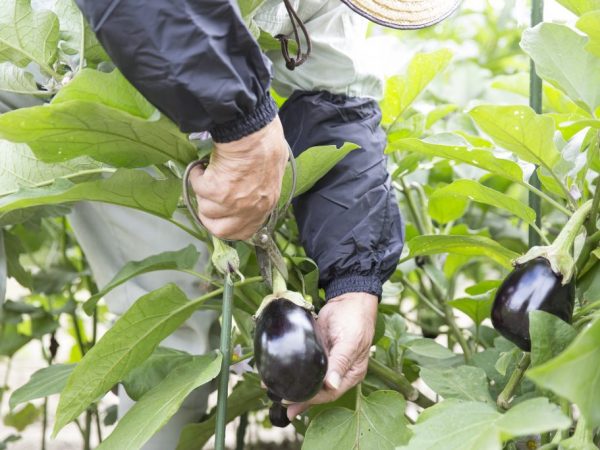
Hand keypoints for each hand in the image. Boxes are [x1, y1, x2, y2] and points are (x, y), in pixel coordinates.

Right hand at [190, 117, 288, 239]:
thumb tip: (249, 190)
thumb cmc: (267, 145)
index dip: (229, 226)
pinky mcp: (216, 191)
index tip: (221, 217)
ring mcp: (232, 203)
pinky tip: (202, 167)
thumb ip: (260, 189)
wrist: (254, 133)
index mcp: (265, 205)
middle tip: (208, 198)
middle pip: (220, 230)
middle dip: (210, 216)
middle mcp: (248, 209)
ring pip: (205, 209)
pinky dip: (196, 176)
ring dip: (203, 192)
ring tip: (208, 174)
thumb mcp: (271, 173)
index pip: (244, 232)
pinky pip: (197, 188)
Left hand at [285, 292, 377, 420]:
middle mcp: (338, 371)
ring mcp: (327, 360)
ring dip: (294, 385)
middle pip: (318, 390)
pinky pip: (305, 364)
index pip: (330, 393)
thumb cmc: (355, 319)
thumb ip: (340, 363)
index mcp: (350, 374)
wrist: (348, 297)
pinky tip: (280, 372)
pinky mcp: (318, 349)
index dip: (312, 399)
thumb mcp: (350, 342)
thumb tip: (331, 385)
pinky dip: (294, 369)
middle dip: (299, 397)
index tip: (293, 402)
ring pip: (310, 378)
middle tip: (279, 401)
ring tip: (273, 390)